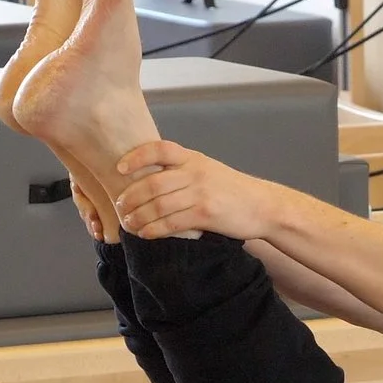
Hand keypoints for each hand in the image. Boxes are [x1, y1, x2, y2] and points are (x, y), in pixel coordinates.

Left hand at [113, 140, 285, 241]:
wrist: (262, 206)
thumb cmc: (231, 190)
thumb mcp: (207, 170)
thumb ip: (182, 170)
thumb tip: (147, 179)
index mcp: (193, 158)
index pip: (159, 149)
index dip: (136, 157)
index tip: (120, 168)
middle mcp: (195, 173)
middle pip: (152, 183)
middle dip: (130, 197)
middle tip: (120, 207)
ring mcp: (201, 194)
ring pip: (159, 206)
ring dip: (138, 217)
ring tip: (129, 223)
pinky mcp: (206, 214)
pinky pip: (172, 223)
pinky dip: (154, 229)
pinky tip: (146, 233)